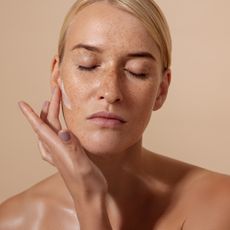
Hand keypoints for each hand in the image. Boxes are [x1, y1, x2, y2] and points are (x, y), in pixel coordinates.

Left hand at [18, 86, 107, 201]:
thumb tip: (63, 132)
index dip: (31, 115)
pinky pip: (56, 138)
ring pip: (50, 130)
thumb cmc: (86, 183)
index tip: (21, 104)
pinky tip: (56, 128)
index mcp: (57, 149)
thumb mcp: (80, 165)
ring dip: (50, 115)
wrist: (90, 197)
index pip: (40, 128)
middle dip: (48, 107)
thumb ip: (72, 149)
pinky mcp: (66, 156)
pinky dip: (54, 127)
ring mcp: (60, 153)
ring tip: (51, 104)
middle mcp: (55, 150)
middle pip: (47, 124)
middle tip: (55, 91)